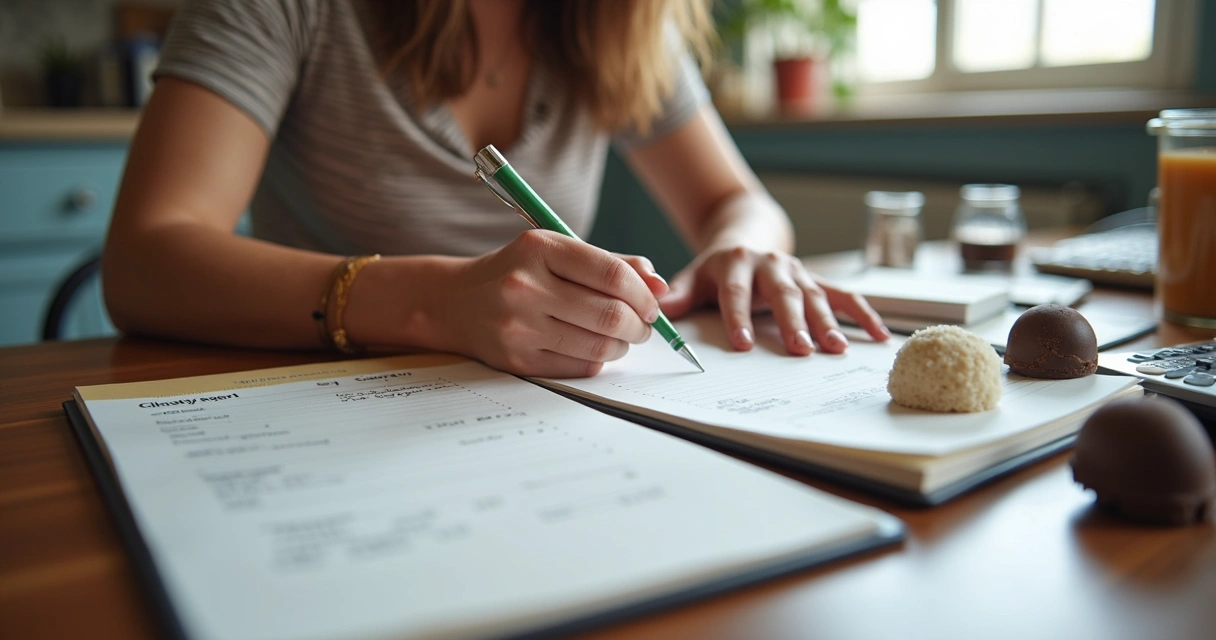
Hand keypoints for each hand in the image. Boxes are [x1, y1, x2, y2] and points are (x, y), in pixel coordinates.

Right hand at [436, 230, 667, 376]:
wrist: (453, 302)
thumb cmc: (517, 273)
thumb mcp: (556, 253)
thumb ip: (611, 264)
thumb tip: (659, 286)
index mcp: (539, 248)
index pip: (611, 274)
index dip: (643, 294)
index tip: (652, 304)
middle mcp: (525, 286)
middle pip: (610, 315)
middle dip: (639, 325)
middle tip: (642, 326)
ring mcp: (519, 327)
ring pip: (599, 346)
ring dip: (622, 345)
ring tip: (619, 337)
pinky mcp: (517, 360)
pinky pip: (579, 367)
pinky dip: (597, 360)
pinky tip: (592, 348)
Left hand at [659, 247, 889, 354]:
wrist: (745, 236)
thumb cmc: (715, 269)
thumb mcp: (693, 278)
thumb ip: (677, 295)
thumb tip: (656, 312)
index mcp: (735, 263)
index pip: (736, 292)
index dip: (739, 316)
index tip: (741, 343)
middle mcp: (771, 264)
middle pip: (782, 294)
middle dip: (793, 322)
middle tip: (800, 349)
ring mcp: (798, 271)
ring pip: (815, 296)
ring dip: (828, 322)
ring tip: (836, 348)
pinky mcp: (818, 279)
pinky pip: (845, 295)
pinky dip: (864, 314)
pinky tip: (880, 336)